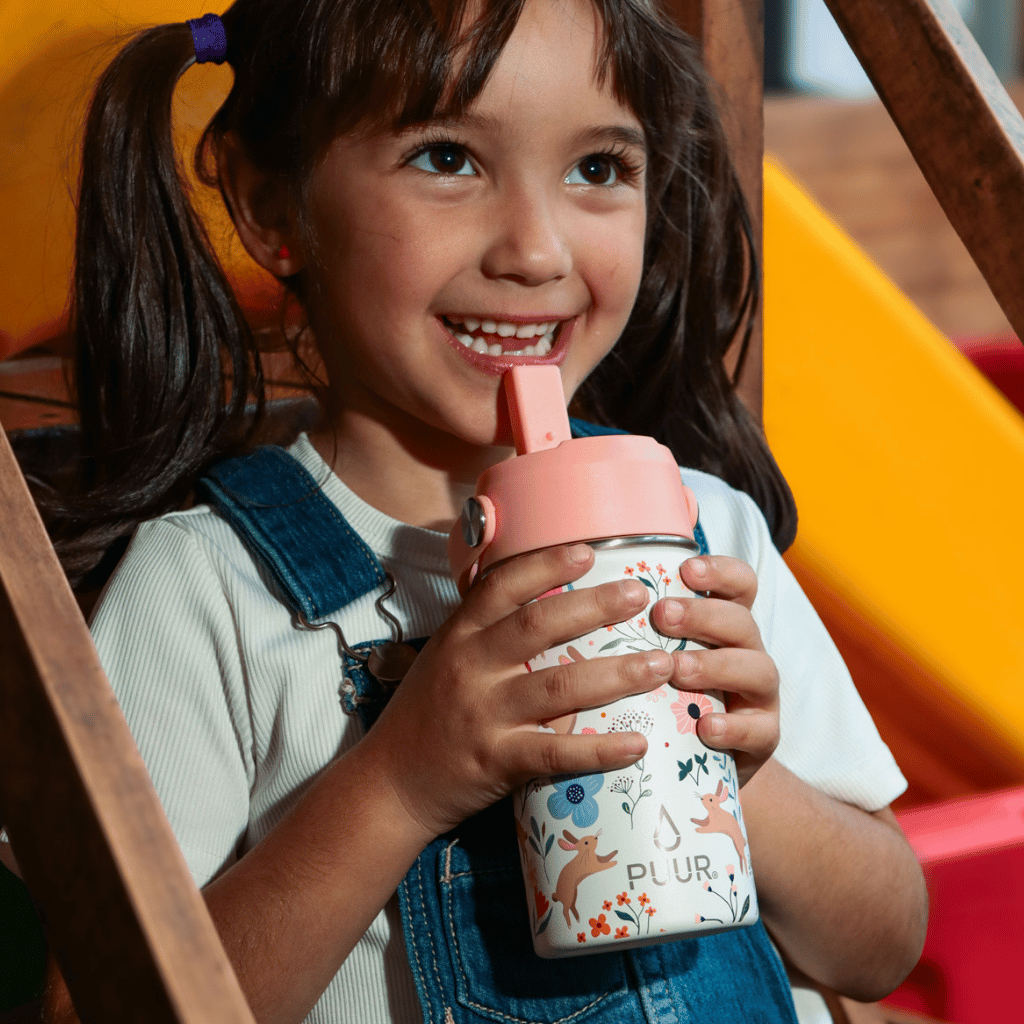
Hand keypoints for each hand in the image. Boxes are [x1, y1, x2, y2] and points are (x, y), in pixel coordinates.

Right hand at [364, 544, 674, 839]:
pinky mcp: (496, 761)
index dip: (546, 565)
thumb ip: (484, 628)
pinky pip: (556, 752)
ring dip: (616, 674)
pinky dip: (599, 749)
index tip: (590, 551)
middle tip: (640, 595)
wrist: (391, 783)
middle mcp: (470, 667)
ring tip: (661, 664)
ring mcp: (483, 714)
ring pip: (559, 686)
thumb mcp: (443, 656)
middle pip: (539, 626)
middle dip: (595, 607)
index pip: (502, 587)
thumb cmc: (426, 714)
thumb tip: (542, 595)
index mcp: (459, 636)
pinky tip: (637, 744)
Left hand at [649, 555, 779, 787]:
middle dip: (704, 615)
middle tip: (663, 615)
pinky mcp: (763, 737)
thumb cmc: (668, 695)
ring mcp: (760, 695)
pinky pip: (759, 731)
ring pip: (758, 670)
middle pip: (742, 622)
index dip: (720, 571)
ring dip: (716, 665)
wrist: (699, 761)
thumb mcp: (657, 654)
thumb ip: (637, 626)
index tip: (685, 569)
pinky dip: (733, 728)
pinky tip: (706, 728)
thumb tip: (582, 592)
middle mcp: (748, 652)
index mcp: (725, 625)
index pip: (739, 585)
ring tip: (677, 669)